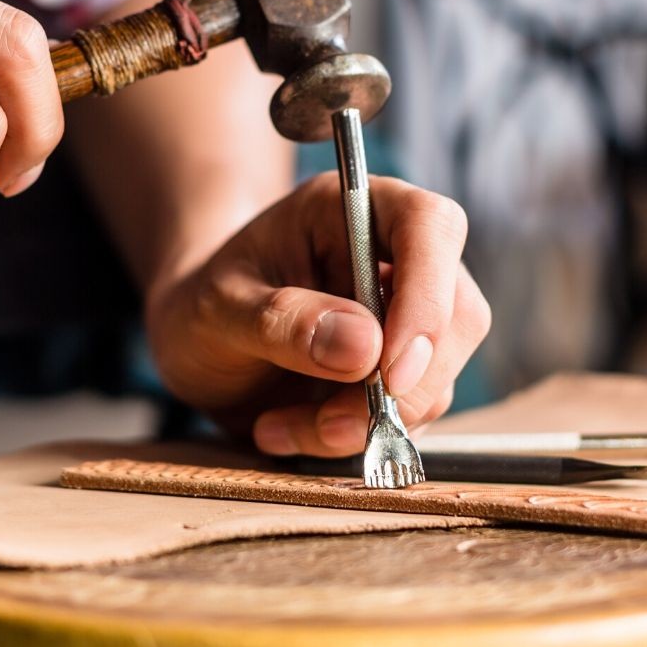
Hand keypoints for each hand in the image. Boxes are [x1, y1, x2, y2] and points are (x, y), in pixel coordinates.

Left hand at [144, 171, 489, 455]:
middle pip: (456, 312)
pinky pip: (409, 414)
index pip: (428, 225)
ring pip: (438, 375)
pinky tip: (288, 429)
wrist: (190, 342)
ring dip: (367, 420)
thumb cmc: (200, 304)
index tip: (389, 370)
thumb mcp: (216, 309)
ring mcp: (402, 314)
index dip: (428, 295)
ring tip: (282, 426)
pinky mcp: (398, 369)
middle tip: (329, 423)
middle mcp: (390, 255)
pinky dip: (354, 437)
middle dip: (402, 383)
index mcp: (347, 208)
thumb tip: (366, 347)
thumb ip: (281, 320)